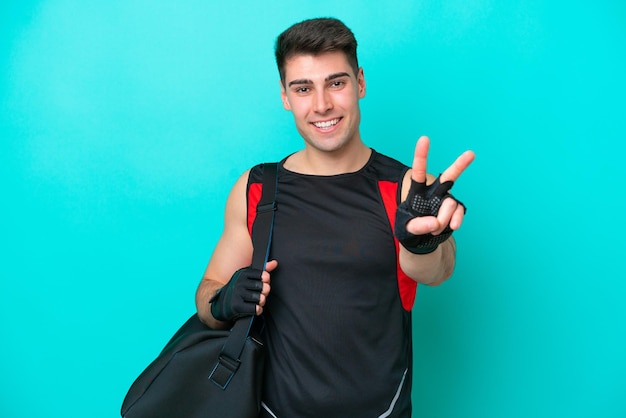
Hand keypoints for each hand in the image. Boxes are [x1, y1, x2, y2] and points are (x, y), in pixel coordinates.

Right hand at [210, 260, 276, 320]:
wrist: (220, 303)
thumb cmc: (238, 289)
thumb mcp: (247, 278)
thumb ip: (262, 270)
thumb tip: (275, 263)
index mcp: (242, 273)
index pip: (263, 275)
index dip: (266, 280)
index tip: (263, 282)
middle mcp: (239, 283)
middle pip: (263, 287)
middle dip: (265, 292)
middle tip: (261, 294)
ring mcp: (237, 294)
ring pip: (260, 298)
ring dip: (261, 302)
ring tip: (257, 301)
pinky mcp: (236, 306)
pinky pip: (255, 309)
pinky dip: (257, 310)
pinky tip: (254, 308)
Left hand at [395, 136, 474, 252]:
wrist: (421, 240)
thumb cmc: (409, 228)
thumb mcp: (407, 228)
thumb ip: (418, 225)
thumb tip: (435, 223)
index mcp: (418, 191)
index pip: (419, 171)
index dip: (421, 155)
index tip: (424, 138)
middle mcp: (434, 192)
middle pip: (448, 177)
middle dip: (460, 165)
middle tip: (471, 153)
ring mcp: (446, 201)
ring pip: (450, 205)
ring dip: (443, 219)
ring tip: (435, 228)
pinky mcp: (456, 211)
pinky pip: (459, 213)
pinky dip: (455, 221)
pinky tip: (452, 226)